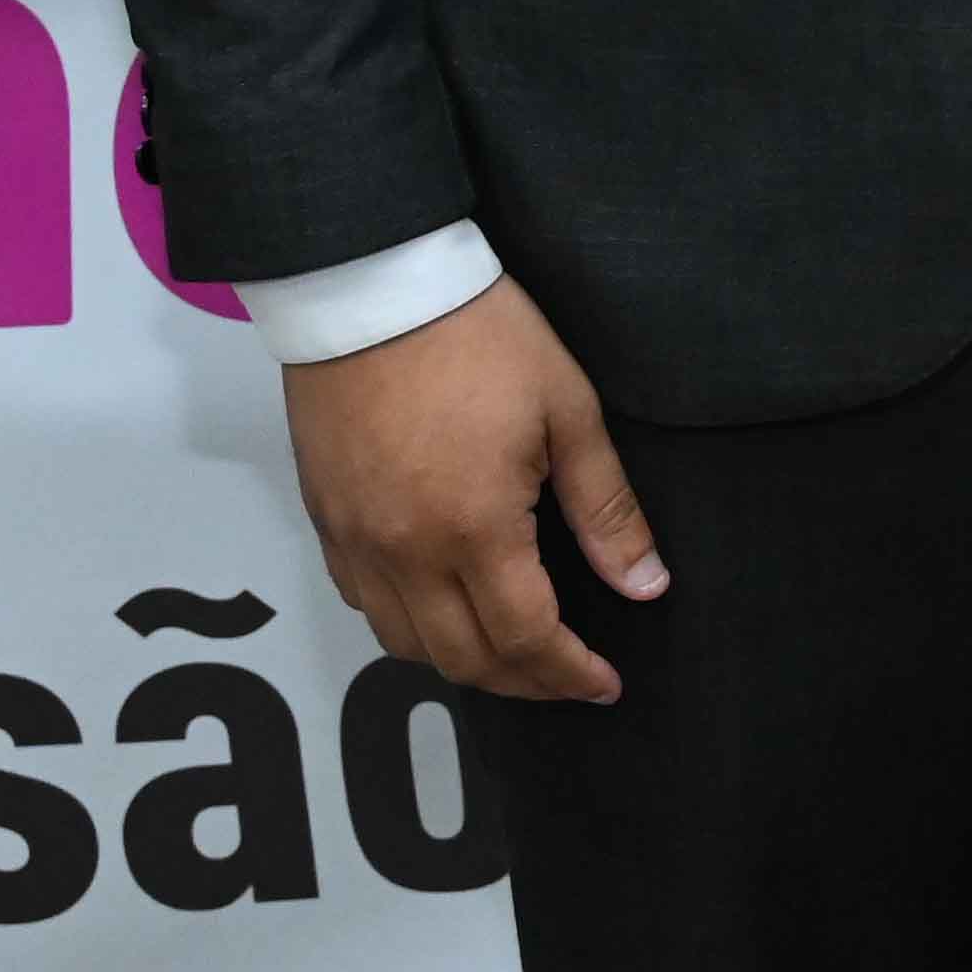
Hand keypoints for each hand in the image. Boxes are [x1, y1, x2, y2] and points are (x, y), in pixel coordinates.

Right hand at [280, 277, 661, 704]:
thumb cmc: (480, 337)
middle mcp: (403, 552)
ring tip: (518, 651)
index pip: (524, 639)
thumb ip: (606, 510)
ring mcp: (355, 542)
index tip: (605, 684)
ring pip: (405, 644)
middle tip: (571, 678)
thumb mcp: (569, 413)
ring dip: (465, 662)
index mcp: (472, 529)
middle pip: (462, 659)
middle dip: (524, 683)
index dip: (569, 674)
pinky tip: (447, 607)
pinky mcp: (325, 521)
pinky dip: (410, 627)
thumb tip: (645, 584)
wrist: (373, 288)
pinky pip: (365, 604)